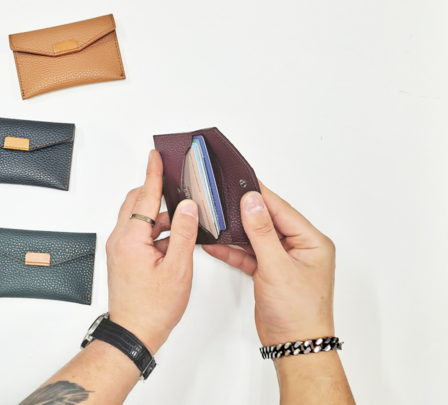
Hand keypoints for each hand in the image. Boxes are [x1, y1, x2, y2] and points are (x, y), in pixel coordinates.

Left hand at [105, 150, 198, 353]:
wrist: (134, 333)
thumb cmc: (153, 308)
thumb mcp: (177, 268)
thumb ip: (183, 233)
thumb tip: (187, 207)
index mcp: (130, 240)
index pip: (144, 197)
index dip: (153, 174)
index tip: (155, 156)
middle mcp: (119, 241)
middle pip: (138, 205)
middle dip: (156, 196)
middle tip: (176, 191)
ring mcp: (119, 250)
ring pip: (140, 222)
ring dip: (160, 221)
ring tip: (182, 233)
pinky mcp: (122, 259)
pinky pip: (138, 236)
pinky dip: (156, 235)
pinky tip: (173, 247)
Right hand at [203, 183, 335, 345]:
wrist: (295, 345)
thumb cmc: (298, 312)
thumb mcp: (276, 266)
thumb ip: (261, 232)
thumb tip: (252, 202)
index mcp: (312, 242)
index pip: (282, 210)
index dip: (260, 196)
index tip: (239, 182)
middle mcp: (301, 248)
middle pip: (268, 221)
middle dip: (244, 213)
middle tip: (222, 199)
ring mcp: (285, 260)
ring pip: (257, 238)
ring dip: (236, 233)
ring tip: (215, 220)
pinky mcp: (270, 272)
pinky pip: (250, 255)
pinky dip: (234, 251)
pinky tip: (216, 245)